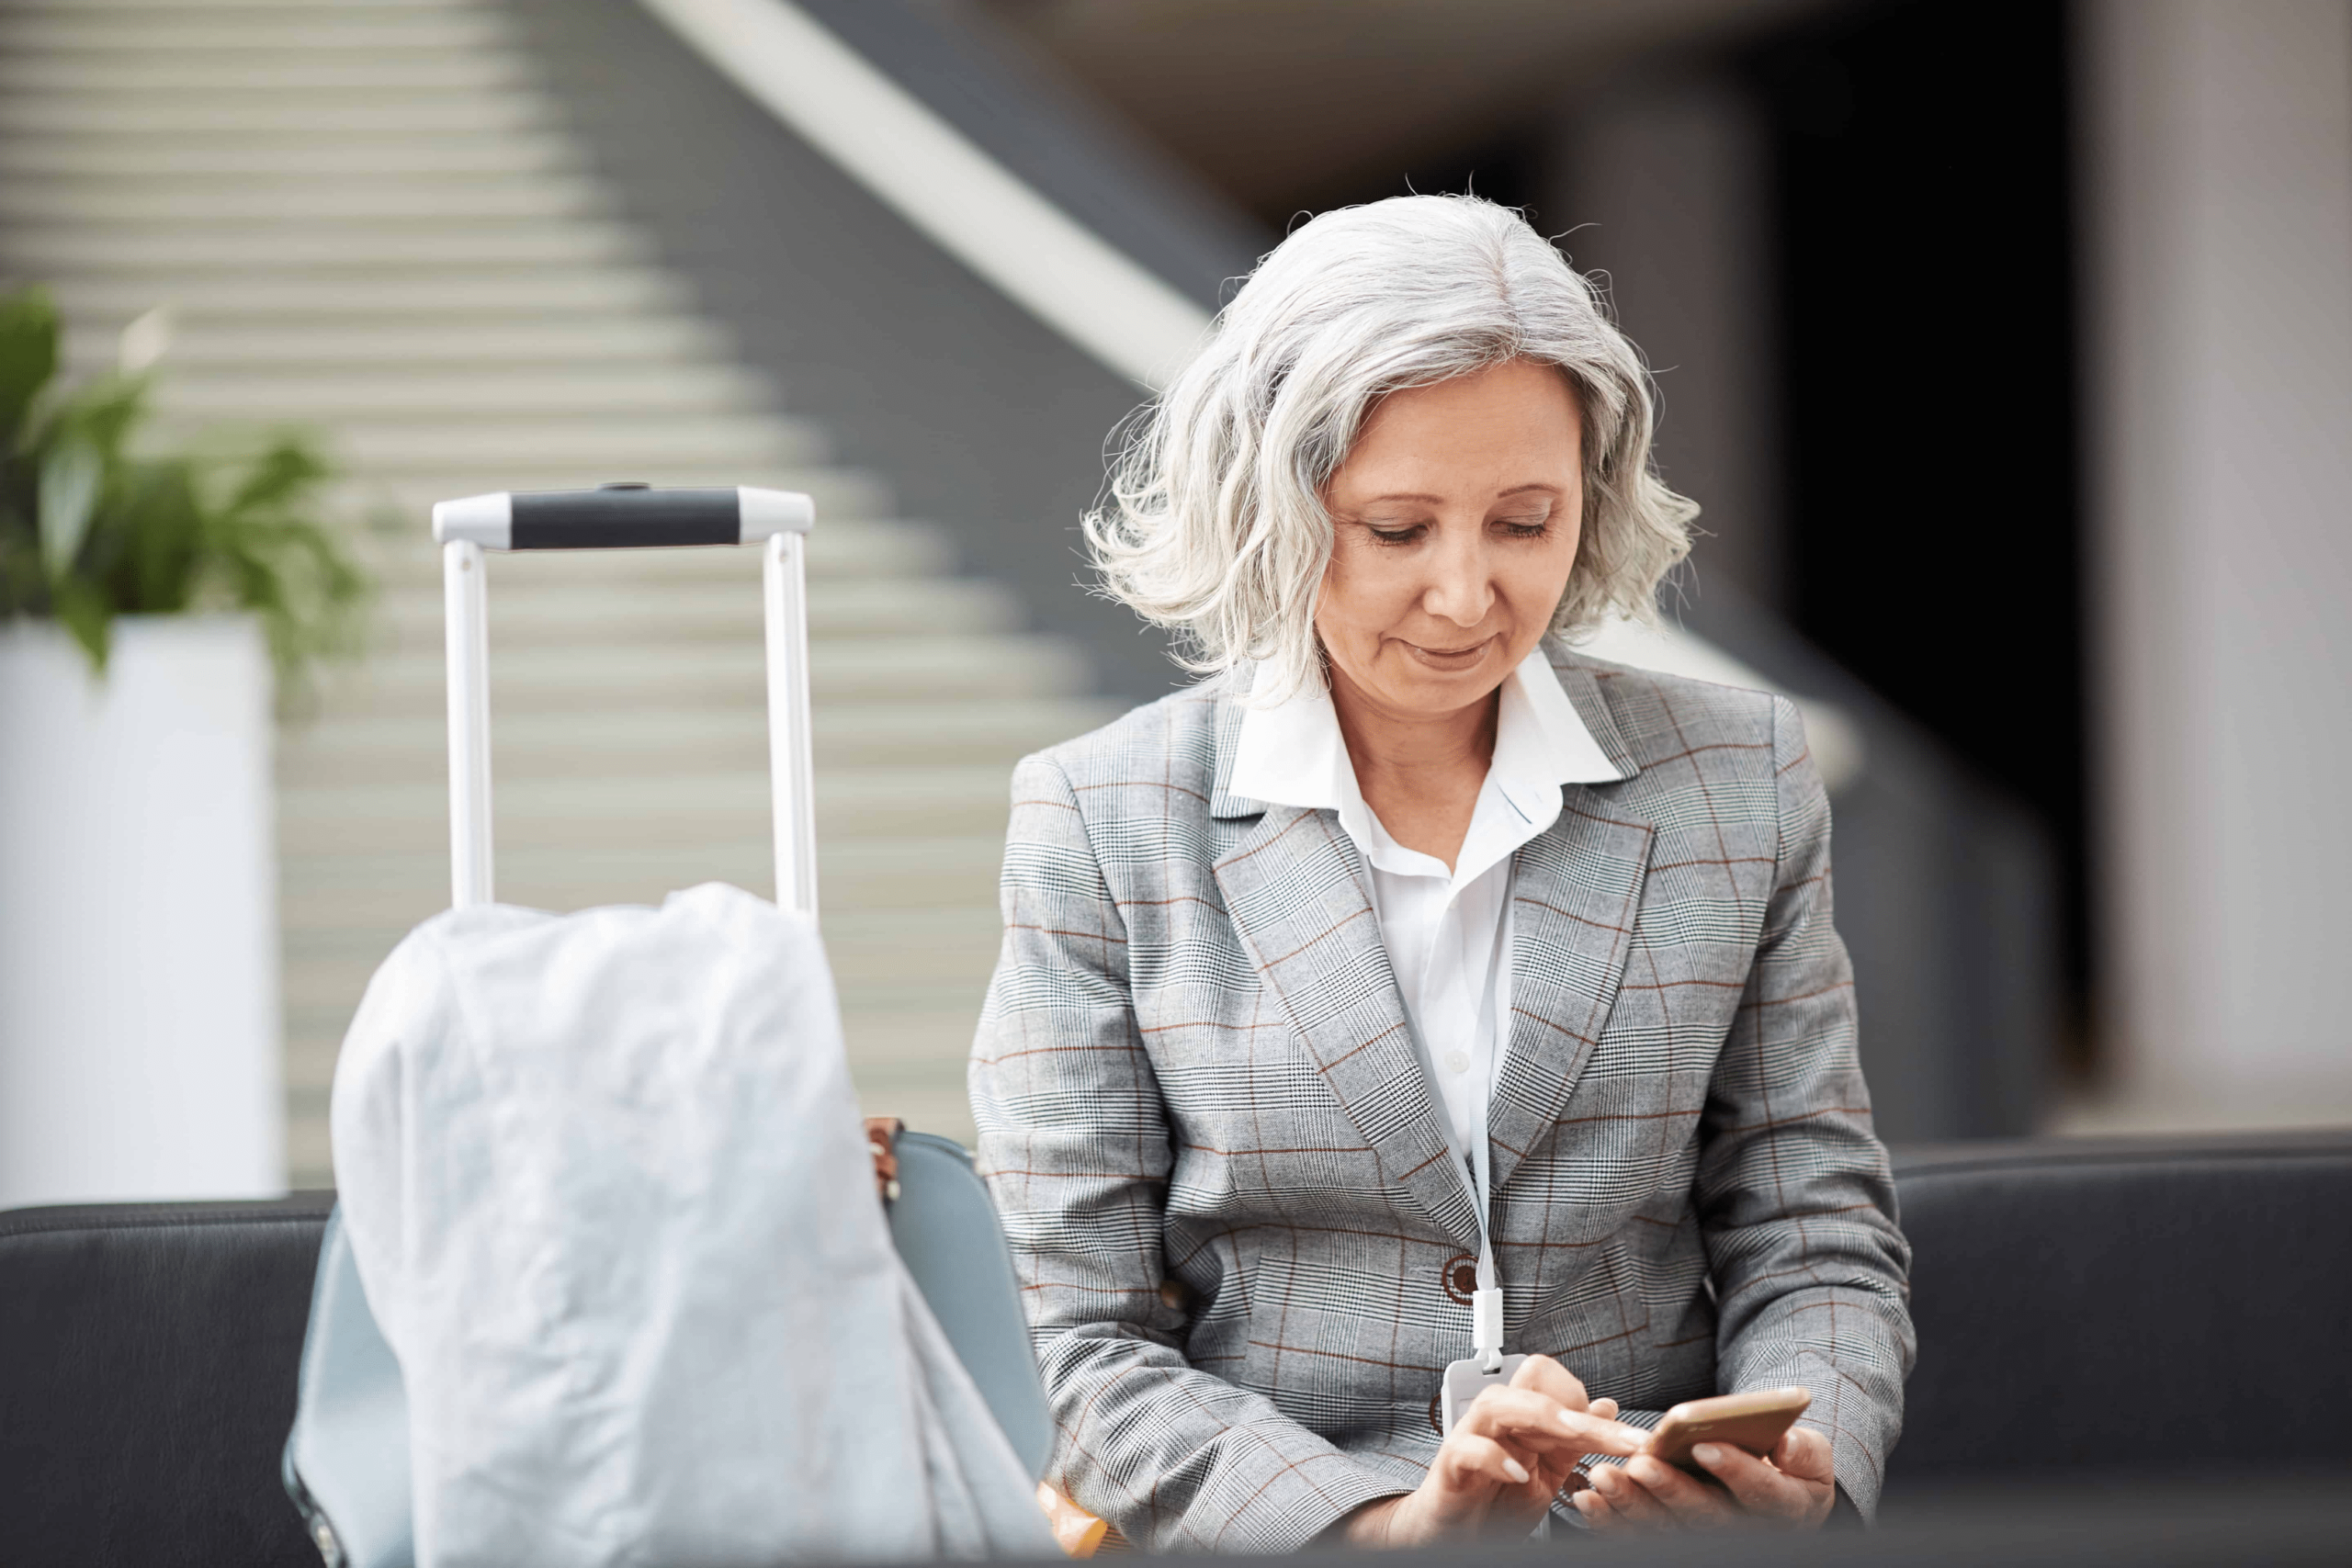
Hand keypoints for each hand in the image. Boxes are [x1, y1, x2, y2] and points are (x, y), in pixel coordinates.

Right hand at [1330, 1356, 1644, 1547]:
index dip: (1589, 1399)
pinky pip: (1468, 1449)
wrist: (1454, 1535)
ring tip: (1576, 1434)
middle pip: (1532, 1381)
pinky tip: (1519, 1473)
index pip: (1554, 1381)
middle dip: (1578, 1401)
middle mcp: (1498, 1420)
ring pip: (1497, 1402)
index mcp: (1523, 1418)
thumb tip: (1607, 1404)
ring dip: (1541, 1414)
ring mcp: (1471, 1438)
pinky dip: (1494, 1457)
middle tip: (1621, 1434)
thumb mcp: (1547, 1475)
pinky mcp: (1451, 1466)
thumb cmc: (1496, 1502)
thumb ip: (1574, 1442)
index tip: (1627, 1435)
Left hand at [1572, 1417, 1836, 1531]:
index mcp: (1784, 1508)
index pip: (1762, 1493)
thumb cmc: (1789, 1469)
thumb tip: (1785, 1441)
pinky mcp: (1672, 1537)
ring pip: (1665, 1528)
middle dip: (1670, 1489)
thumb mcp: (1810, 1460)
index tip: (1706, 1445)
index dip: (1735, 1470)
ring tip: (1603, 1476)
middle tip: (1640, 1463)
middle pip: (1704, 1516)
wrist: (1774, 1495)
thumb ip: (1804, 1451)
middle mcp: (1743, 1530)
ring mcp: (1704, 1538)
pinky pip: (1638, 1535)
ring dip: (1631, 1504)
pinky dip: (1611, 1520)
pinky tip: (1588, 1498)